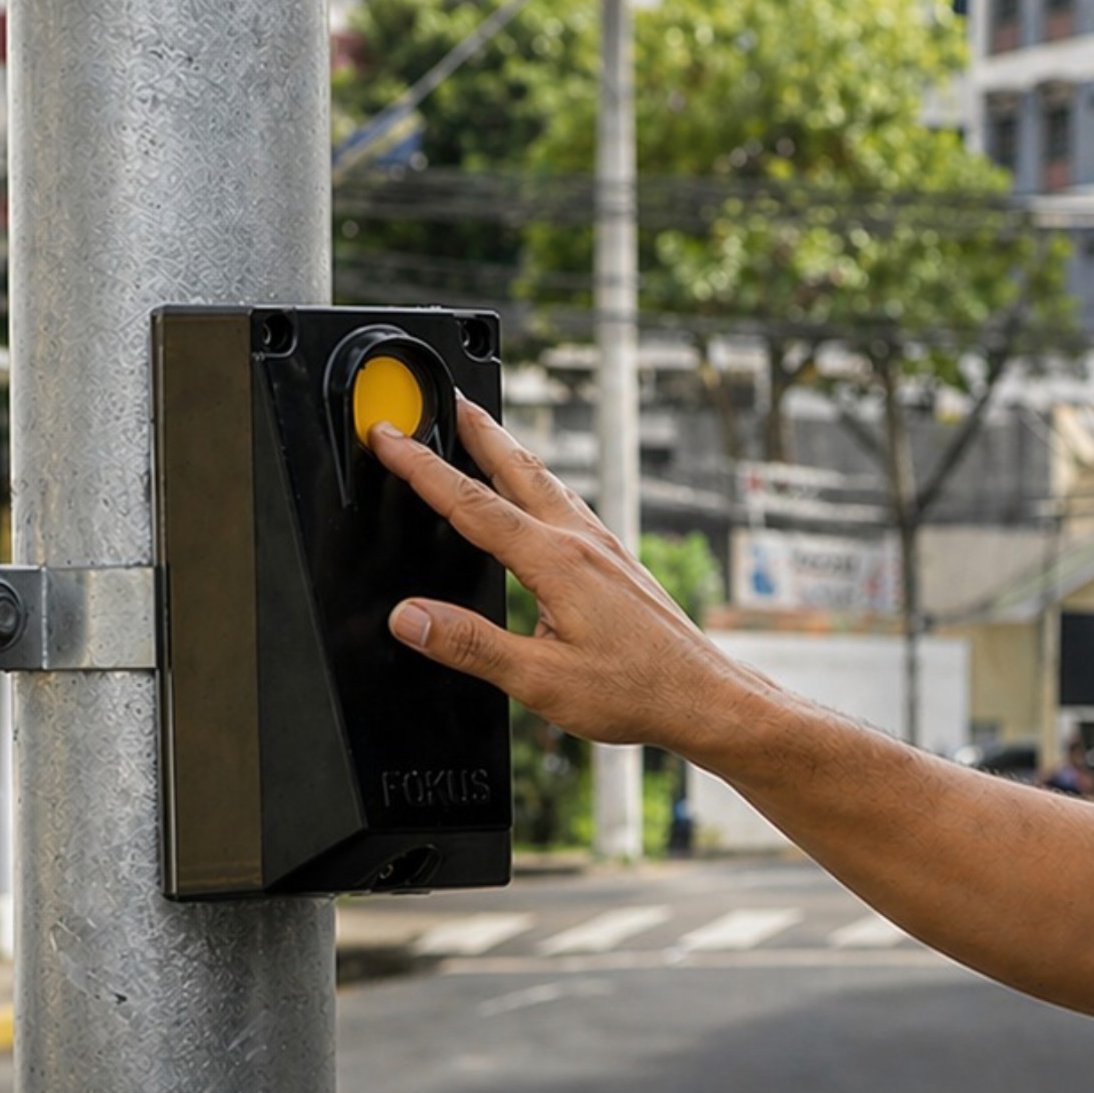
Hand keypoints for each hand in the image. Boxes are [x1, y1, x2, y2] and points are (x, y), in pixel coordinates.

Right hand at [367, 395, 752, 749]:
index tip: (389, 436)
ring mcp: (605, 547)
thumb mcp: (539, 680)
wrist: (704, 696)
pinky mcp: (618, 562)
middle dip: (477, 430)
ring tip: (488, 430)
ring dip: (511, 451)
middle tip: (448, 396)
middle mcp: (582, 542)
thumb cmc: (635, 691)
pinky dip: (543, 483)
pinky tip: (544, 494)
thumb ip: (470, 647)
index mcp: (556, 561)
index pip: (471, 503)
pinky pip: (570, 504)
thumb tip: (409, 618)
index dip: (422, 466)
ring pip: (548, 482)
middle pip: (518, 468)